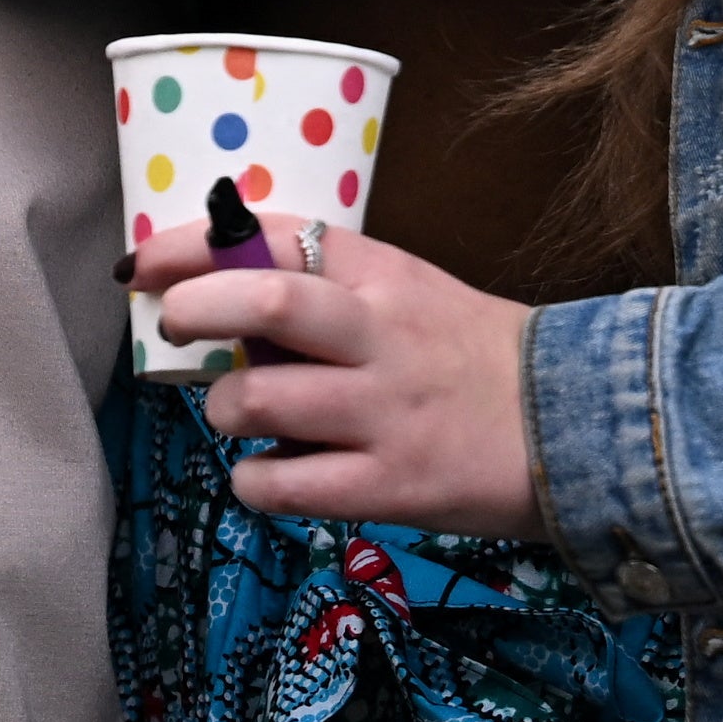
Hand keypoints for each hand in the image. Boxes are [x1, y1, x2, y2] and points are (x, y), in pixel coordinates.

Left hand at [126, 216, 550, 537]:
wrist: (577, 425)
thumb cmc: (475, 357)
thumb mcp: (412, 295)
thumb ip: (335, 291)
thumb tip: (229, 297)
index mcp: (385, 275)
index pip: (279, 235)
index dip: (199, 241)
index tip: (146, 261)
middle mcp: (380, 335)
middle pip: (268, 300)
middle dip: (195, 306)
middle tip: (172, 323)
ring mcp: (385, 412)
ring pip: (263, 398)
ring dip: (223, 408)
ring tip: (231, 414)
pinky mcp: (393, 486)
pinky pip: (290, 486)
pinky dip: (253, 483)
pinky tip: (261, 477)